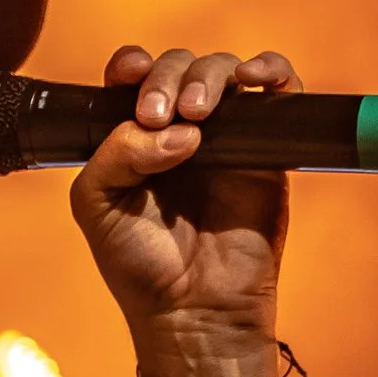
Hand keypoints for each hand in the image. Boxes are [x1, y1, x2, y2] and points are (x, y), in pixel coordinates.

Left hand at [70, 43, 298, 376]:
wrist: (193, 312)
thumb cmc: (140, 266)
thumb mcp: (97, 204)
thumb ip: (117, 153)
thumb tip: (176, 128)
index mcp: (134, 136)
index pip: (134, 77)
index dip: (132, 65)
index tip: (130, 75)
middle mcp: (179, 129)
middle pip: (178, 67)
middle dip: (166, 78)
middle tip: (159, 115)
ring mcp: (227, 137)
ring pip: (224, 71)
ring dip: (209, 76)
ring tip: (197, 112)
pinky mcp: (269, 150)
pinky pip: (280, 93)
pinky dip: (272, 71)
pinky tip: (255, 80)